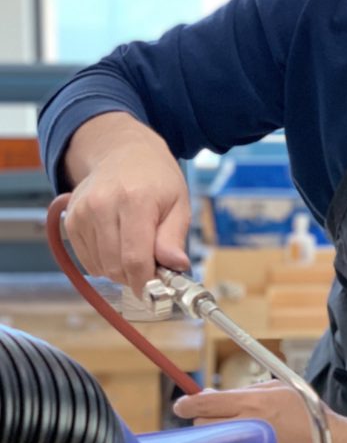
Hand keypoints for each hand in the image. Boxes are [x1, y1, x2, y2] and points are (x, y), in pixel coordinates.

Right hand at [63, 112, 190, 295]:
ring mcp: (82, 213)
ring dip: (120, 269)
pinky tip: (118, 242)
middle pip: (116, 267)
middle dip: (136, 276)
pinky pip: (88, 261)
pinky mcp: (71, 220)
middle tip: (152, 265)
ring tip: (135, 247)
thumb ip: (174, 237)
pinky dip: (105, 262)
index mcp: (135, 200)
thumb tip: (176, 266)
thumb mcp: (178, 203)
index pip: (135, 259)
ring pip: (101, 268)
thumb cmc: (156, 179)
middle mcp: (103, 205)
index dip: (147, 283)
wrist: (123, 152)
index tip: (158, 290)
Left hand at [173, 382, 334, 442]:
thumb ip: (246, 390)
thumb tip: (213, 396)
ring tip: (228, 440)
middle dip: (203, 422)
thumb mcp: (281, 389)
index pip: (204, 404)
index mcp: (253, 404)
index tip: (182, 406)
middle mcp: (247, 429)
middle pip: (202, 427)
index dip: (187, 404)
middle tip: (213, 422)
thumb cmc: (309, 416)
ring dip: (213, 442)